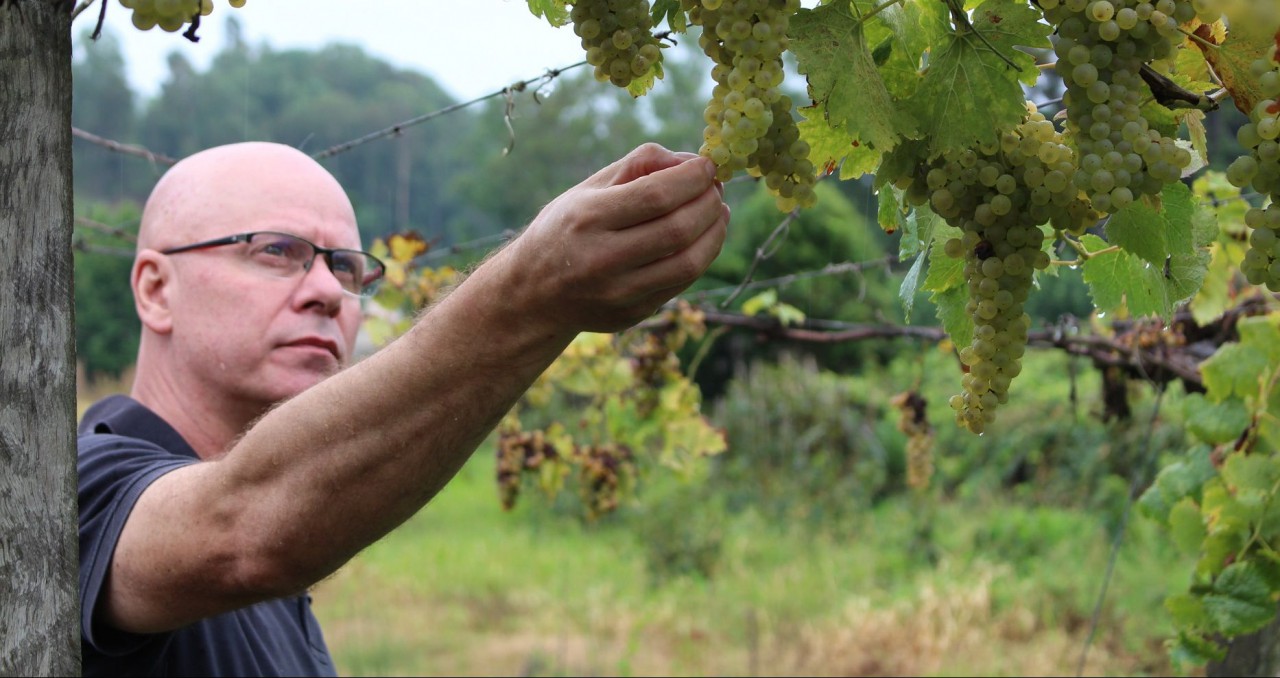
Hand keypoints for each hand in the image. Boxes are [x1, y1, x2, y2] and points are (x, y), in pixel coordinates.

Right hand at [499, 143, 729, 332]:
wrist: (534, 292)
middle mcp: (601, 259)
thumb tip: (693, 161)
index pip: (657, 195)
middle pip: (677, 230)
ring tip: (719, 212)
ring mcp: (618, 293)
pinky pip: (680, 284)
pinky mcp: (630, 314)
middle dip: (709, 204)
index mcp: (587, 218)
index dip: (692, 178)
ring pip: (688, 263)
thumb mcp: (589, 188)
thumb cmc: (568, 227)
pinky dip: (701, 256)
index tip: (707, 166)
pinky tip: (703, 238)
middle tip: (717, 189)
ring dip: (715, 233)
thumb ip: (640, 164)